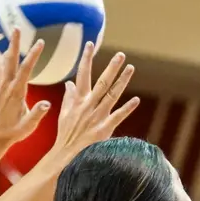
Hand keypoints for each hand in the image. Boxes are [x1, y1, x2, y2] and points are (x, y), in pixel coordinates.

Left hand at [0, 28, 51, 146]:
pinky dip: (3, 59)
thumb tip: (46, 104)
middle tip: (17, 28)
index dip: (33, 55)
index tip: (40, 43)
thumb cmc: (14, 131)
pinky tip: (5, 54)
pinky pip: (0, 69)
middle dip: (15, 44)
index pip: (26, 70)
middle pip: (11, 60)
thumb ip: (37, 114)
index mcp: (16, 93)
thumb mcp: (28, 126)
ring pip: (4, 63)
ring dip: (10, 49)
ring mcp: (1, 86)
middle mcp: (7, 86)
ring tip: (14, 36)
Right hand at [46, 43, 139, 166]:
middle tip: (121, 54)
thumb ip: (68, 97)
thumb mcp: (63, 114)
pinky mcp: (104, 129)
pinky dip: (127, 108)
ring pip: (111, 95)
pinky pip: (117, 116)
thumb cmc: (66, 136)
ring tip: (131, 68)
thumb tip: (69, 83)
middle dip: (111, 67)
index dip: (86, 59)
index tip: (90, 44)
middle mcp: (88, 106)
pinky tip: (136, 100)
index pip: (82, 75)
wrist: (65, 156)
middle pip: (102, 82)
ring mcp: (97, 116)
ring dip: (122, 81)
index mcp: (78, 101)